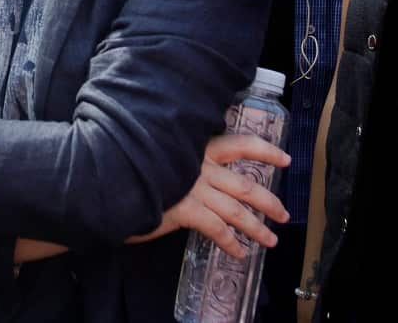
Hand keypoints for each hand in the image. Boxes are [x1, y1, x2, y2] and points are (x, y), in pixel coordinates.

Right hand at [128, 134, 289, 259]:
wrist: (111, 180)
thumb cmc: (138, 166)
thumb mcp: (166, 153)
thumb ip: (186, 157)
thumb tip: (205, 168)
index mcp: (197, 147)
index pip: (240, 144)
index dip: (265, 151)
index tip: (285, 158)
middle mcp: (200, 166)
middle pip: (245, 184)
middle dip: (269, 201)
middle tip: (284, 214)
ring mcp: (193, 187)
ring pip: (236, 209)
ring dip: (256, 227)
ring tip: (270, 239)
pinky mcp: (185, 209)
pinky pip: (216, 228)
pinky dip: (230, 242)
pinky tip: (239, 252)